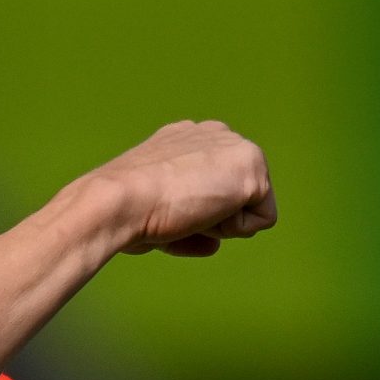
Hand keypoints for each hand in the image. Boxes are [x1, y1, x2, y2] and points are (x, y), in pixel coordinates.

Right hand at [82, 120, 276, 258]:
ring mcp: (235, 146)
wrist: (119, 203)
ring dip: (220, 224)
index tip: (164, 212)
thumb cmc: (127, 212)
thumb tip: (214, 246)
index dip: (193, 214)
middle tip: (175, 212)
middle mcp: (213, 134)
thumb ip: (189, 222)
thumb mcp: (157, 213)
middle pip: (234, 197)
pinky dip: (233, 229)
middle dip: (211, 218)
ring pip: (248, 208)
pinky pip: (260, 221)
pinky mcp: (252, 167)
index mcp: (185, 139)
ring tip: (186, 211)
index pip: (210, 188)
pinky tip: (202, 212)